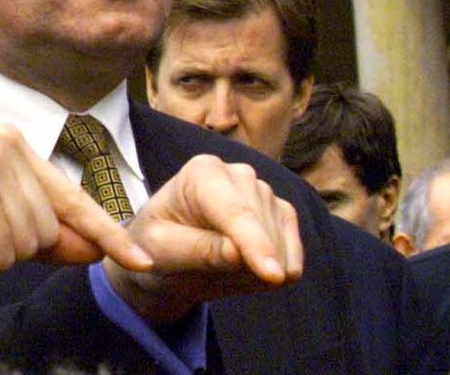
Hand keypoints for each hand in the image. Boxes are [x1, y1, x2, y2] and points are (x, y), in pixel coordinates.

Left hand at [103, 154, 302, 322]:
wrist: (168, 252)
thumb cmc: (157, 246)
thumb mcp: (162, 251)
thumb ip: (198, 251)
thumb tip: (237, 253)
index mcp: (202, 172)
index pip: (235, 213)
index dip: (255, 245)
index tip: (272, 276)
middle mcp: (239, 174)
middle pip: (261, 232)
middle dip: (244, 265)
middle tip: (203, 270)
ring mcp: (266, 193)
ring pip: (280, 250)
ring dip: (254, 273)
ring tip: (217, 266)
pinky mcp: (283, 215)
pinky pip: (293, 261)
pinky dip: (271, 276)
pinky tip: (241, 267)